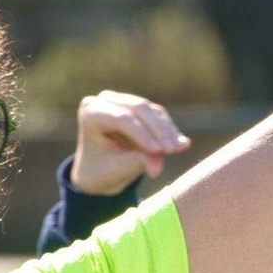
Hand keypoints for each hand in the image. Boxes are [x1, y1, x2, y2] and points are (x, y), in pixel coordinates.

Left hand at [71, 90, 191, 194]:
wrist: (98, 170)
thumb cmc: (100, 171)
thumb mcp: (116, 170)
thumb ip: (137, 163)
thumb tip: (161, 163)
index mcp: (91, 114)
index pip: (121, 119)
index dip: (142, 134)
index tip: (159, 152)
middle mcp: (106, 101)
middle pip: (139, 109)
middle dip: (158, 130)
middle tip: (173, 150)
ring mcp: (123, 101)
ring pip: (152, 111)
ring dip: (167, 131)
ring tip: (179, 148)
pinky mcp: (139, 108)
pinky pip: (159, 116)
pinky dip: (169, 131)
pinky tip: (181, 144)